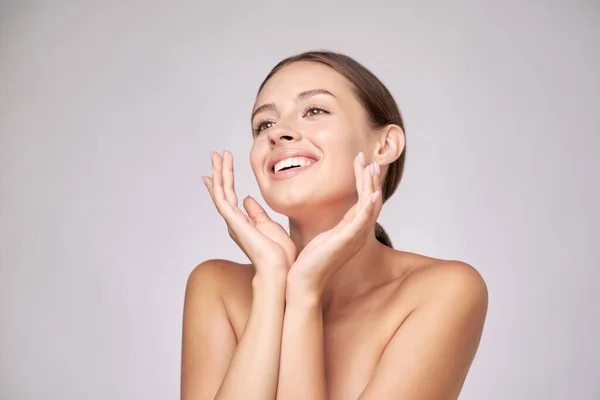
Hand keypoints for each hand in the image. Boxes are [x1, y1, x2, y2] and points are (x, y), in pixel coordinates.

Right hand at [202, 151, 296, 275]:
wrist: (280, 269)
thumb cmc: (280, 253)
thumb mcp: (269, 226)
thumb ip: (257, 212)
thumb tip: (248, 199)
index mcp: (243, 223)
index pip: (230, 198)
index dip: (224, 182)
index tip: (219, 169)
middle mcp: (234, 221)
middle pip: (223, 192)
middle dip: (219, 172)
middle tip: (215, 155)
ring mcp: (233, 221)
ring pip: (221, 192)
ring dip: (219, 172)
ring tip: (216, 155)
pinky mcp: (234, 222)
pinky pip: (223, 199)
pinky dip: (220, 184)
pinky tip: (218, 171)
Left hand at [287, 152, 382, 295]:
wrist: (303, 283)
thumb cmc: (308, 262)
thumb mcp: (320, 237)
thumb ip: (328, 225)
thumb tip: (324, 213)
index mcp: (351, 231)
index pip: (363, 201)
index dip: (363, 181)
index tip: (359, 162)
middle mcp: (357, 234)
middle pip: (371, 201)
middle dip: (370, 179)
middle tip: (367, 159)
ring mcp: (354, 238)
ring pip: (369, 207)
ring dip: (371, 186)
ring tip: (370, 168)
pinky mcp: (347, 242)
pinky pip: (362, 222)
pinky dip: (369, 207)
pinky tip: (372, 194)